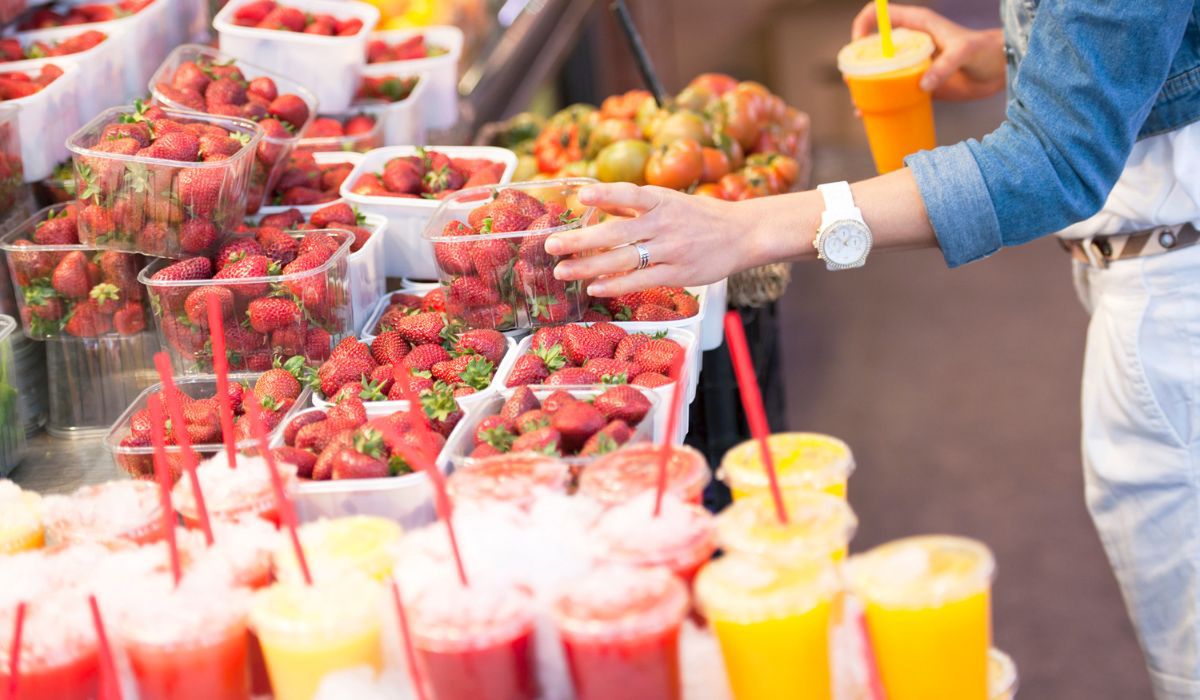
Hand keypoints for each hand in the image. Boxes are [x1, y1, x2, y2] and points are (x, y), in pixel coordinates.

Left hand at [545, 183, 769, 296]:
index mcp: (661, 200)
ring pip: (624, 259)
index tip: (581, 195)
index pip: (630, 194)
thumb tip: (596, 199)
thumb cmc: (701, 216)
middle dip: (581, 240)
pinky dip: (616, 284)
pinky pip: (642, 280)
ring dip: (589, 266)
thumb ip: (633, 205)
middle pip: (617, 232)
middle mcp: (664, 224)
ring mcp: (671, 250)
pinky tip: (595, 287)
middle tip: (551, 246)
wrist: (742, 234)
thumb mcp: (669, 201)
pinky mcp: (678, 274)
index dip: (605, 194)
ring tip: (563, 271)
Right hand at [851, 3, 1005, 100]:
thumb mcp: (965, 53)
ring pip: (880, 71)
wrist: (1001, 71)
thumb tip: (922, 85)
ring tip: (859, 105)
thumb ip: (944, 65)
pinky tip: (871, 115)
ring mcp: (913, 64)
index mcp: (917, 24)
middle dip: (858, 63)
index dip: (863, 25)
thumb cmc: (986, 51)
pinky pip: (893, 90)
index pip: (880, 15)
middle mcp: (911, 42)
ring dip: (866, 86)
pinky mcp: (918, 83)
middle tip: (853, 83)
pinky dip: (880, 102)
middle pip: (874, 47)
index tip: (858, 46)